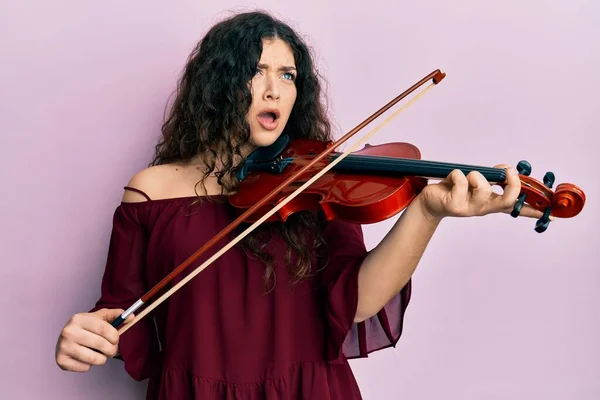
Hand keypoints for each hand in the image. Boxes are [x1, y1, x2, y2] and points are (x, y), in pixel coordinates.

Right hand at [55, 308, 132, 371]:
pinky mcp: (61, 360)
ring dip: (102, 358)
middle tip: (111, 349)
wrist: (67, 337)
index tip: (116, 339)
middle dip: (111, 349)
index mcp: (78, 319)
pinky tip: (86, 357)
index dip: (115, 336)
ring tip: (100, 353)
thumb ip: (117, 315)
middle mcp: (68, 332)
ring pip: (93, 359)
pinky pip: (85, 368)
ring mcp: (63, 347)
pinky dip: (90, 365)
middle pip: (100, 344)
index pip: (104, 328)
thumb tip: (131, 317)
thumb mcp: (101, 317)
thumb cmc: (88, 327)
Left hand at [416, 164, 546, 221]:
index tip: (551, 214)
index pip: (517, 208)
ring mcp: (470, 208)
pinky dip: (456, 174)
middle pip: (508, 199)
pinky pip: (461, 181)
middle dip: (511, 182)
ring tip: (466, 176)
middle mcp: (484, 208)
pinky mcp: (454, 206)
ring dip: (475, 174)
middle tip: (506, 170)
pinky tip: (450, 179)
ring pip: (482, 187)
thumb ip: (493, 176)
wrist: (430, 202)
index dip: (534, 210)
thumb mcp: (477, 181)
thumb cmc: (454, 189)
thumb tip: (506, 168)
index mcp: (492, 203)